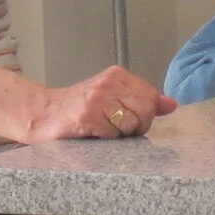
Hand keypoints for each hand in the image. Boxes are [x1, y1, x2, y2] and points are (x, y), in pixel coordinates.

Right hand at [31, 66, 176, 140]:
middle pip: (146, 111)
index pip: (151, 96)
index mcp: (117, 76)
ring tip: (103, 128)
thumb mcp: (112, 97)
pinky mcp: (87, 117)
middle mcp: (108, 83)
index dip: (145, 114)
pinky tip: (92, 132)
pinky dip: (105, 139)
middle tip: (116, 127)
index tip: (130, 118)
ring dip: (119, 134)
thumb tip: (172, 104)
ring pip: (131, 124)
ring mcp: (97, 100)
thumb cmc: (78, 108)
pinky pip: (113, 135)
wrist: (42, 114)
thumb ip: (142, 99)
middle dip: (136, 126)